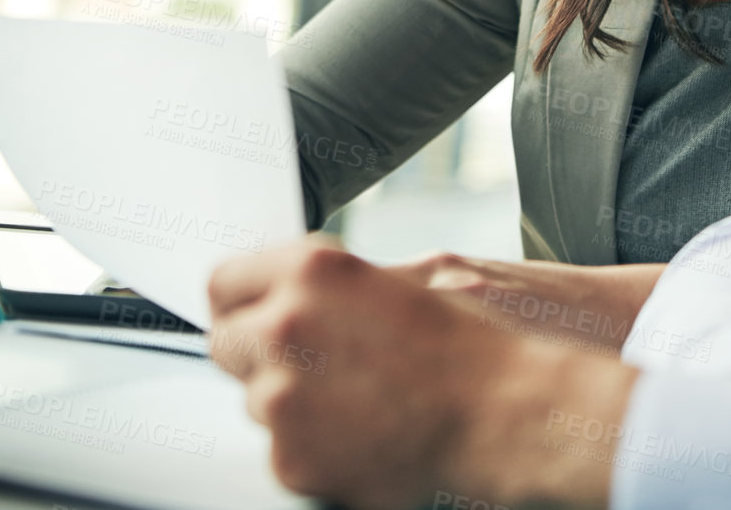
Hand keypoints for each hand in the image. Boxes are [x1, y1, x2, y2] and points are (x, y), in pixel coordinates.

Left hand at [208, 237, 635, 508]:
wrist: (504, 415)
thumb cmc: (473, 345)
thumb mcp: (411, 276)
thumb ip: (336, 281)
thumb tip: (293, 288)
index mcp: (311, 272)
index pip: (226, 280)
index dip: (245, 296)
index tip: (255, 308)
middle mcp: (284, 329)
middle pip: (227, 342)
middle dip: (262, 349)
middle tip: (316, 356)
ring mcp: (281, 399)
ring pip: (256, 398)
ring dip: (293, 397)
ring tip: (362, 395)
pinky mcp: (290, 457)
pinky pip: (282, 445)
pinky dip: (315, 442)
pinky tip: (366, 428)